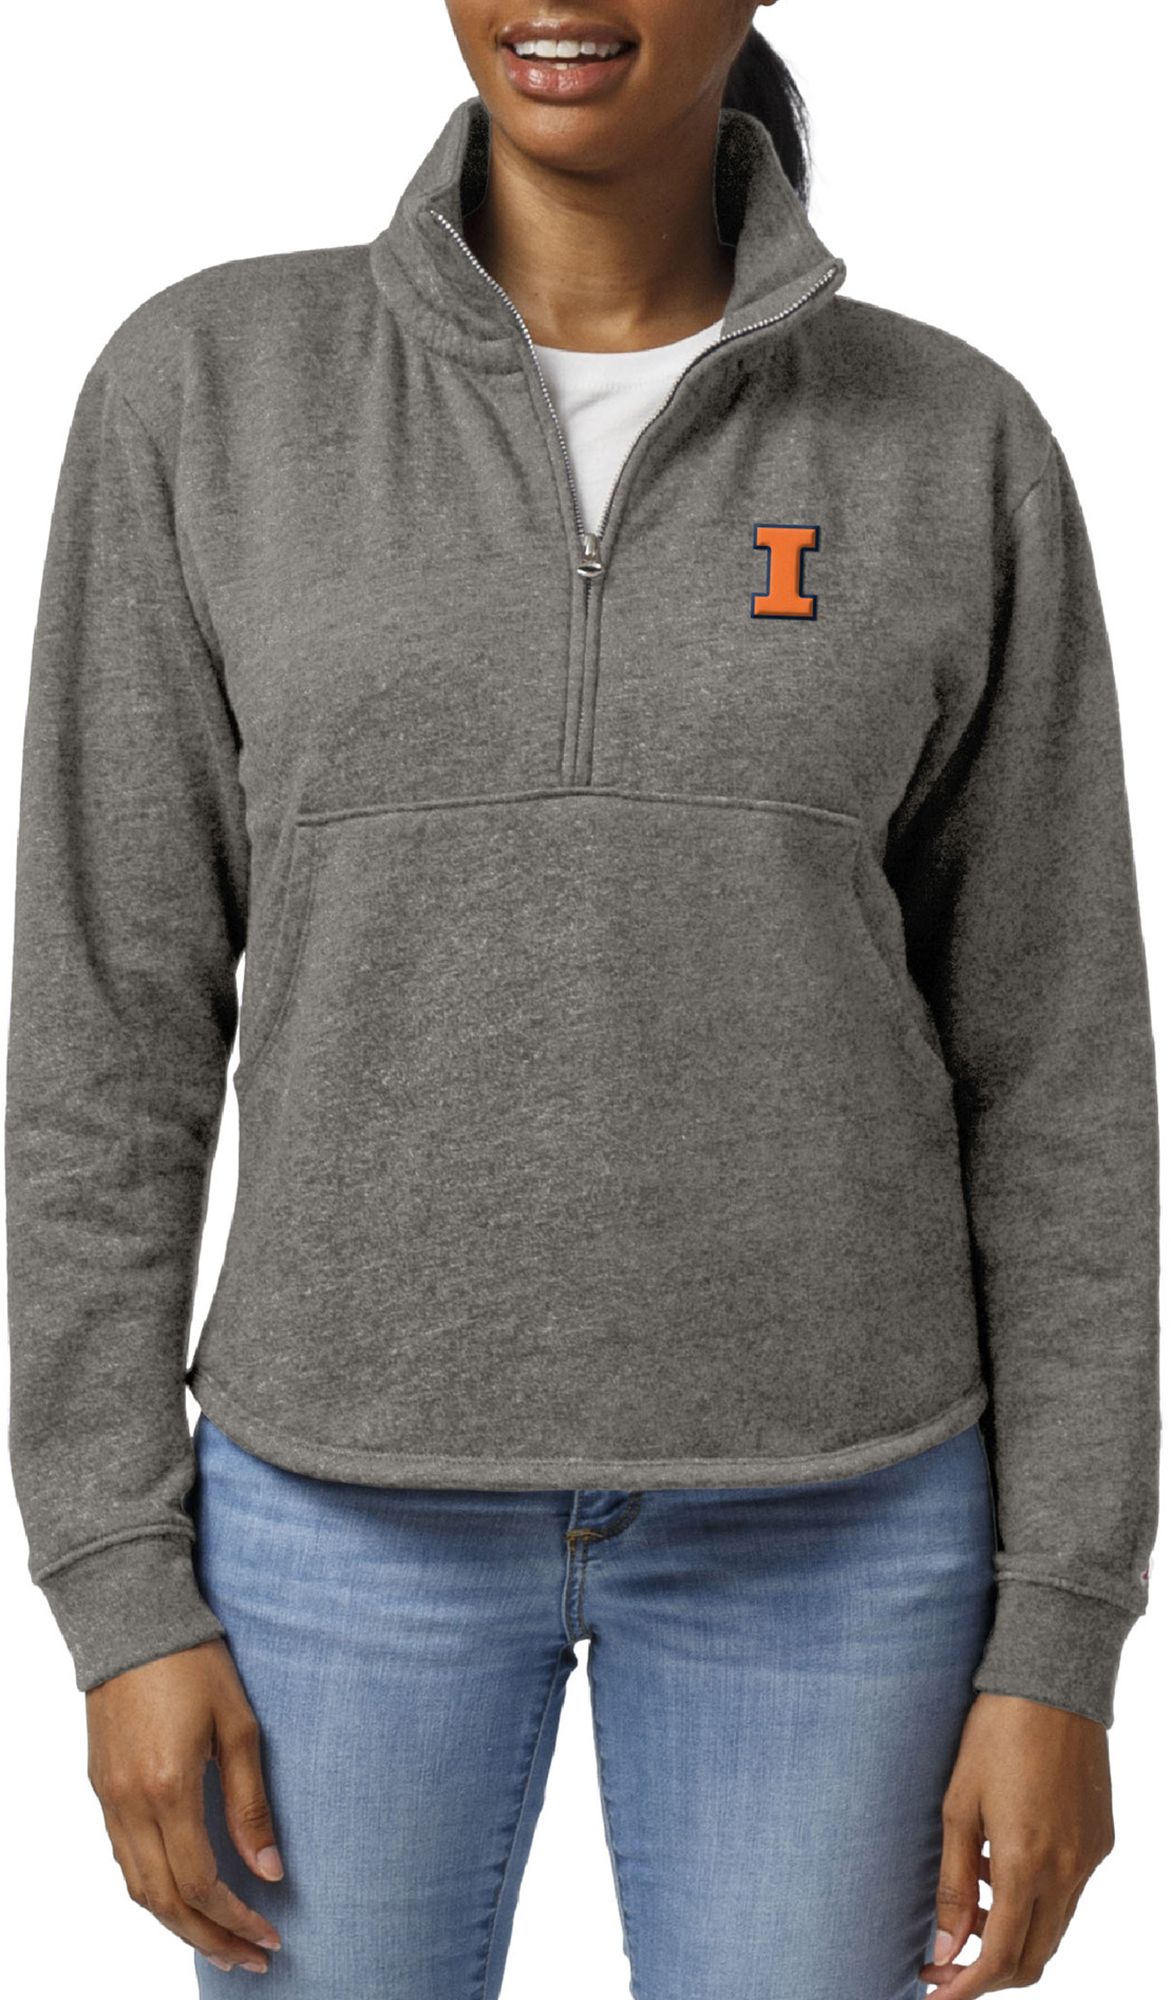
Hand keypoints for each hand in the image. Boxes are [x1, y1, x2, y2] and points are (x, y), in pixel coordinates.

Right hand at [86, 1636, 283, 1974]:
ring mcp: (109, 1798)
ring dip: (179, 1923)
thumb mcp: (238, 1726)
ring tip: (221, 1942)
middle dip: (210, 1939)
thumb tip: (270, 1871)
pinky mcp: (102, 1787)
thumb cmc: (193, 1663)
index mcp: (168, 1789)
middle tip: (251, 1958)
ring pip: (138, 1888)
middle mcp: (130, 1804)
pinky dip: (154, 1889)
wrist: (133, 1620)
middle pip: (165, 1902)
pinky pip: (124, 1859)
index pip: (201, 1883)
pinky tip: (184, 1895)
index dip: (237, 1918)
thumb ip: (250, 1803)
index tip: (271, 1935)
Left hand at [920, 1691, 1114, 1992]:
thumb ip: (953, 1883)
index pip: (999, 1958)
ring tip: (967, 1901)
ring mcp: (1089, 1859)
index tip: (935, 1993)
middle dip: (988, 1973)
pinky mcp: (1100, 1841)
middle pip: (1032, 1958)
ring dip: (1010, 1934)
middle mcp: (1067, 1872)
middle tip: (945, 1960)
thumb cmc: (995, 1737)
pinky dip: (1034, 1900)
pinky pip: (1069, 1894)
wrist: (1052, 1686)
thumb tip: (946, 1945)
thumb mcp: (958, 1806)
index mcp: (1025, 1865)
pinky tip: (998, 1865)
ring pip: (1052, 1929)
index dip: (965, 1986)